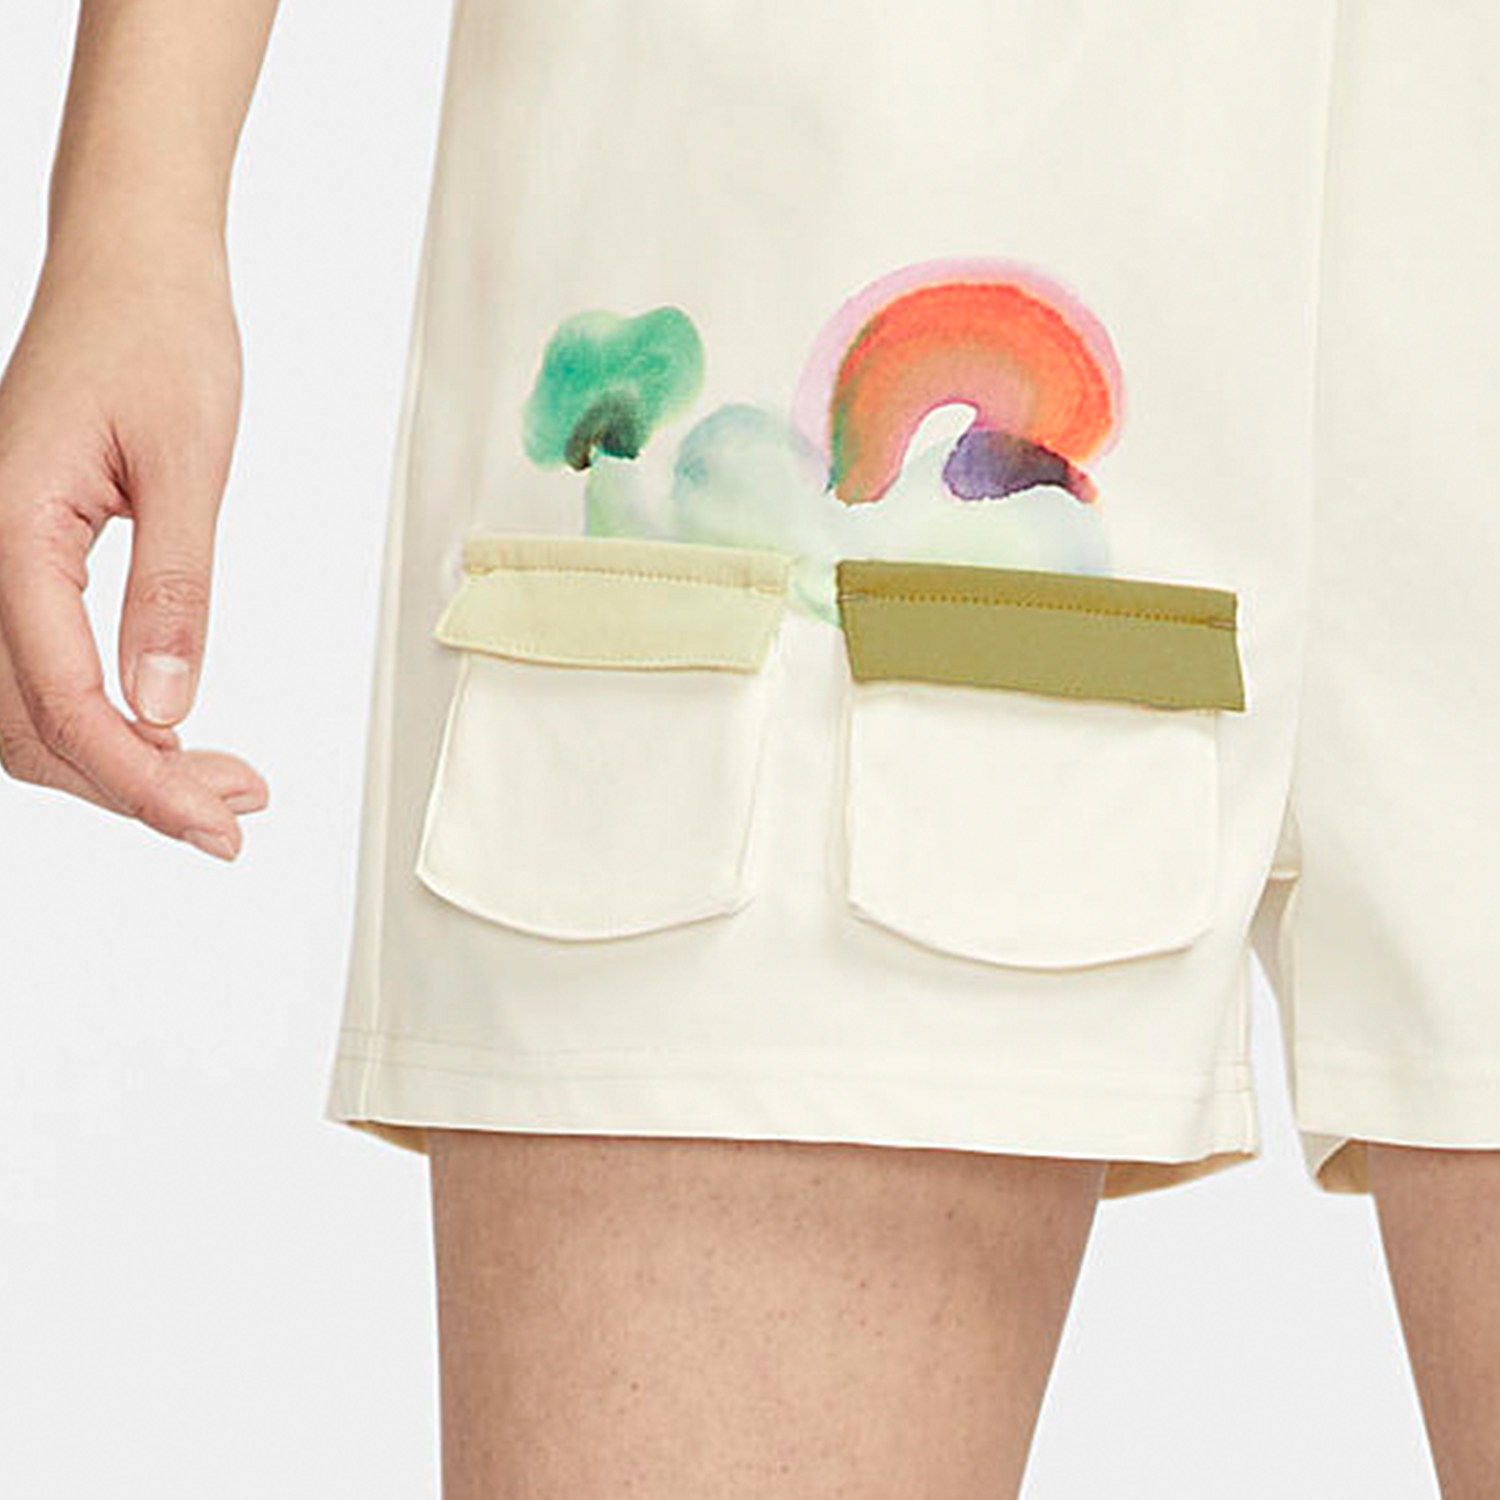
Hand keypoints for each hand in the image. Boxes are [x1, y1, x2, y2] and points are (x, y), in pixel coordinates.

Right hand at [0, 234, 267, 859]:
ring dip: (125, 762)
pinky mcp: (24, 558)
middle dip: (135, 787)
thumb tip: (163, 709)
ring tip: (227, 783)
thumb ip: (173, 593)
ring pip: (35, 708)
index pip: (64, 700)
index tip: (214, 823)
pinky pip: (46, 666)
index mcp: (11, 532)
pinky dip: (110, 718)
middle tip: (235, 813)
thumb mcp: (187, 466)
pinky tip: (175, 734)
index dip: (139, 781)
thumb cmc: (158, 338)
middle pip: (34, 726)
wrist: (132, 267)